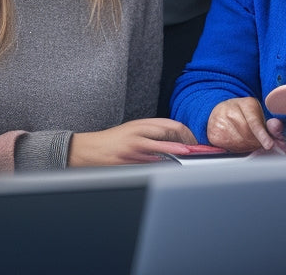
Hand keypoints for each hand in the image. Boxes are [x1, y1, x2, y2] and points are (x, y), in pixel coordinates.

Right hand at [68, 118, 196, 165]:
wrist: (89, 150)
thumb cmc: (111, 142)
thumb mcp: (132, 131)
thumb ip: (150, 134)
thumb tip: (173, 142)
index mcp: (141, 124)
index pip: (170, 124)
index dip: (185, 132)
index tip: (194, 141)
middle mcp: (140, 130)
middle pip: (170, 130)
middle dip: (187, 140)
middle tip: (196, 149)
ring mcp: (136, 143)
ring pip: (163, 143)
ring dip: (179, 150)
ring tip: (190, 154)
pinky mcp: (130, 156)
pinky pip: (151, 157)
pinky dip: (165, 159)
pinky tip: (173, 162)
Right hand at [207, 97, 285, 152]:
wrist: (220, 111)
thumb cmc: (244, 115)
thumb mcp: (259, 116)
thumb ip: (272, 126)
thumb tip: (276, 128)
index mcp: (246, 104)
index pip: (254, 122)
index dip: (262, 134)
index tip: (269, 145)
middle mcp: (230, 111)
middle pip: (248, 136)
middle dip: (257, 143)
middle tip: (260, 143)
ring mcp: (219, 122)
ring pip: (239, 144)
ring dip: (247, 147)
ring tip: (247, 141)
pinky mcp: (213, 134)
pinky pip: (229, 148)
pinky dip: (236, 149)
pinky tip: (237, 142)